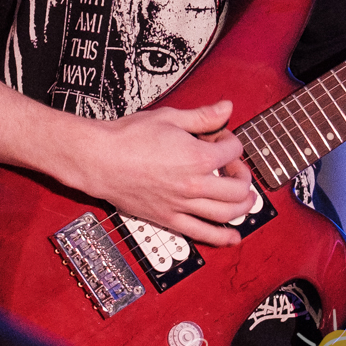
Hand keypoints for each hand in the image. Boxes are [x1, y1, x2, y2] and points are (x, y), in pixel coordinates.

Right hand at [67, 100, 254, 246]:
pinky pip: (201, 233)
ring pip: (225, 213)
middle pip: (237, 188)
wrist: (99, 159)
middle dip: (243, 176)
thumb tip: (227, 108)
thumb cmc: (129, 137)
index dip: (232, 142)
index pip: (232, 152)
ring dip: (242, 207)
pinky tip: (234, 238)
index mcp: (197, 157)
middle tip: (236, 169)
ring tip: (246, 200)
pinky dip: (221, 237)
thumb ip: (203, 116)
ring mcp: (181, 205)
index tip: (221, 138)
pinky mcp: (168, 219)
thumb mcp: (170, 117)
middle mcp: (193, 184)